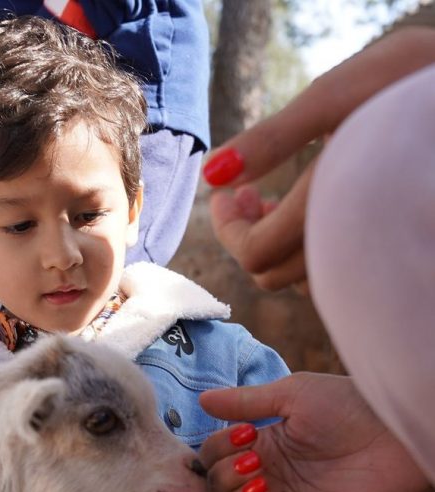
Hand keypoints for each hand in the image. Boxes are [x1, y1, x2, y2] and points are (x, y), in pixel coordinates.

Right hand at [197, 373, 431, 491]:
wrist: (396, 434)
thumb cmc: (351, 406)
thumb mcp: (292, 395)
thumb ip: (245, 402)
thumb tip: (202, 399)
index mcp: (259, 449)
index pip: (212, 461)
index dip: (216, 452)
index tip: (245, 436)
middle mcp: (265, 481)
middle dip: (223, 479)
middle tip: (255, 463)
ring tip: (262, 486)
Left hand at [203, 28, 434, 291]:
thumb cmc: (409, 84)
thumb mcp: (337, 95)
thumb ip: (272, 138)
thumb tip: (212, 174)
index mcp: (332, 208)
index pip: (255, 254)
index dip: (228, 226)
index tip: (225, 191)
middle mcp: (355, 242)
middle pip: (272, 274)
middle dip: (247, 235)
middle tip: (248, 192)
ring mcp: (374, 252)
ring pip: (303, 277)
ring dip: (277, 242)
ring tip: (278, 197)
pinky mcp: (387, 249)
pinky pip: (335, 269)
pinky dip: (311, 246)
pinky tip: (316, 208)